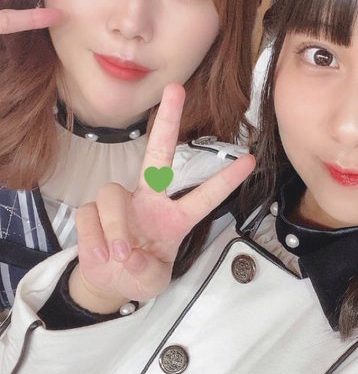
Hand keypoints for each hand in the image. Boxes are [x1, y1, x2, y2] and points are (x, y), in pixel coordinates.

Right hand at [73, 82, 255, 310]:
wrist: (108, 283)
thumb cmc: (139, 275)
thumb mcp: (152, 282)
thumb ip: (147, 271)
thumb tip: (130, 256)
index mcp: (174, 218)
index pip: (204, 196)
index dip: (226, 180)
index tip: (250, 160)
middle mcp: (149, 201)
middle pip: (157, 155)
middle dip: (167, 121)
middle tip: (176, 90)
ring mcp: (120, 204)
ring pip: (112, 195)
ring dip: (115, 227)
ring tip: (119, 255)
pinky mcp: (92, 212)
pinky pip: (90, 215)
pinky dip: (94, 238)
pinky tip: (100, 255)